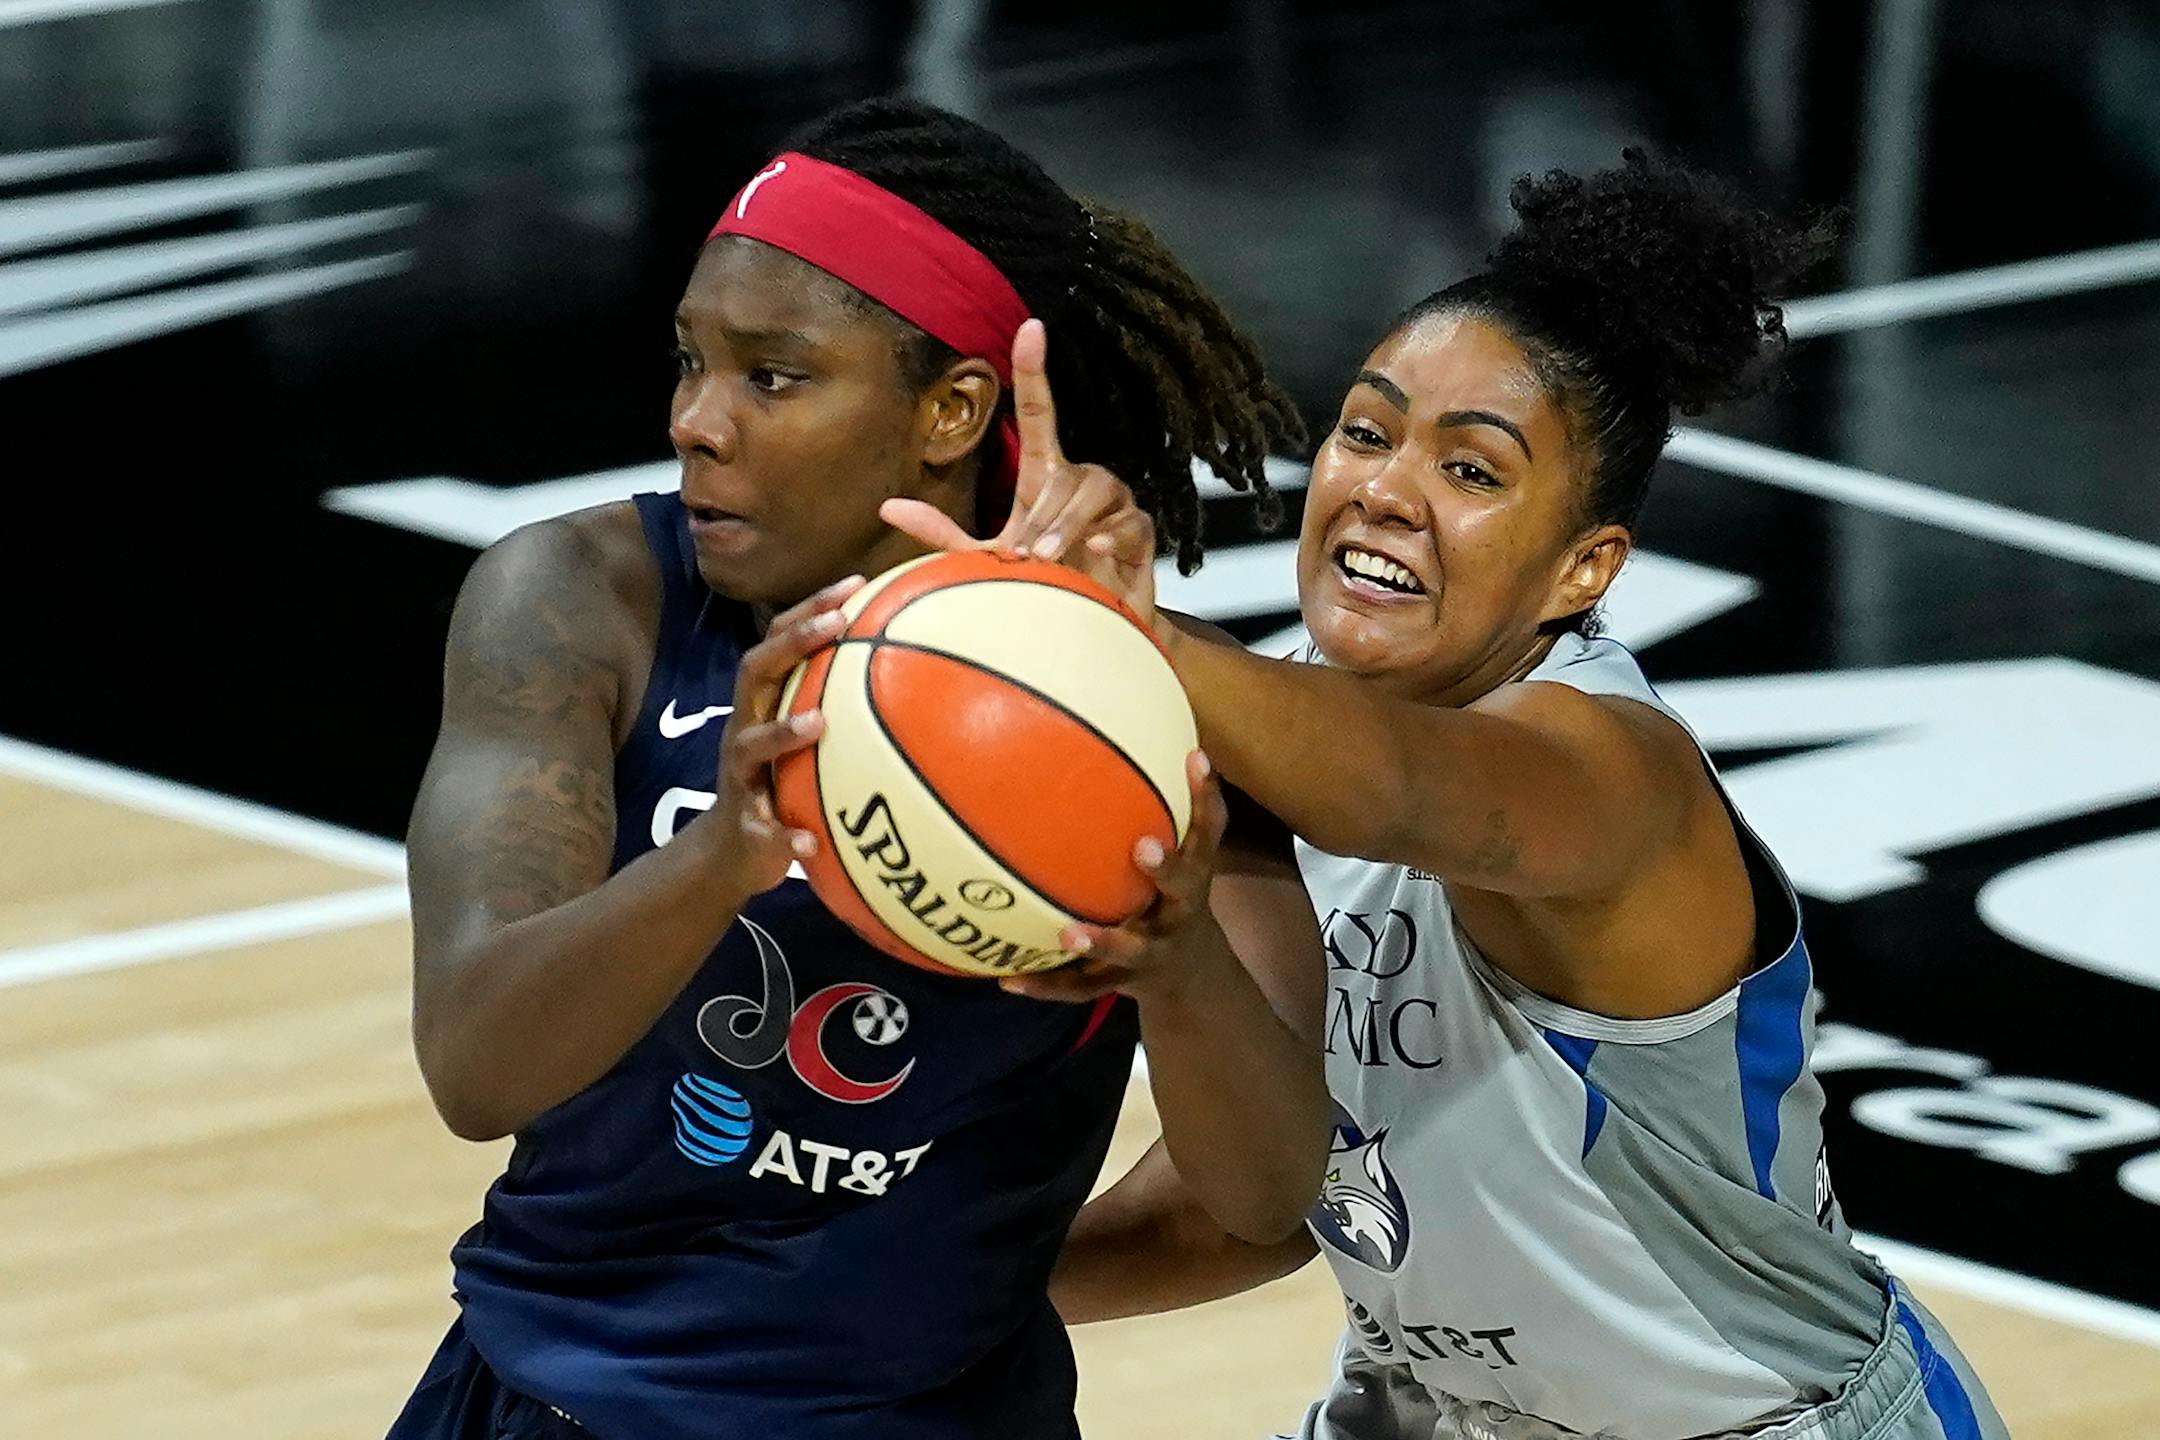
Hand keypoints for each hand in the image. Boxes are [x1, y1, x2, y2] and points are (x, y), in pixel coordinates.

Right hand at [699, 573, 863, 904]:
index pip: (779, 642)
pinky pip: (762, 830)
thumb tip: (914, 676)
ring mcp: (740, 777)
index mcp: (763, 706)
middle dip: (793, 642)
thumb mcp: (807, 742)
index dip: (811, 610)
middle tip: (837, 625)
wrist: (729, 853)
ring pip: (748, 746)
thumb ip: (842, 707)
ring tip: (818, 722)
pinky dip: (786, 837)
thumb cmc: (781, 785)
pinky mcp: (745, 827)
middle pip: (754, 672)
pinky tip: (811, 844)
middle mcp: (744, 730)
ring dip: (781, 731)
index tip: (856, 585)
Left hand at [880, 319, 1159, 624]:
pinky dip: (1110, 535)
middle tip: (1023, 556)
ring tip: (1049, 558)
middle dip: (1042, 512)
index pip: (1038, 413)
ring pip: (1095, 489)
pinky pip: (1129, 520)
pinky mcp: (1139, 534)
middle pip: (1063, 471)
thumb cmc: (1039, 591)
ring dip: (1067, 522)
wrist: (1089, 631)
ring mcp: (1114, 507)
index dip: (1034, 371)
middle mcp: (1079, 483)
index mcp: (1042, 480)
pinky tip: (1095, 551)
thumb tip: (886, 504)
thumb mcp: (983, 562)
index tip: (1030, 328)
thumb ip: (940, 533)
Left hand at [1000, 750, 1229, 1006]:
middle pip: (1183, 888)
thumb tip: (1101, 725)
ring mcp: (1153, 949)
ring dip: (1101, 940)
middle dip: (1165, 867)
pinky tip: (1006, 979)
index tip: (1195, 757)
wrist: (1191, 975)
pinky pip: (1081, 985)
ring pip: (1131, 948)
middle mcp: (1180, 910)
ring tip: (1065, 932)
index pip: (1210, 829)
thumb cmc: (1169, 893)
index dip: (1207, 794)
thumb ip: (1148, 802)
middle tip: (1142, 847)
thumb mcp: (1176, 854)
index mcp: (1194, 874)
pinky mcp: (1121, 980)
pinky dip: (1044, 982)